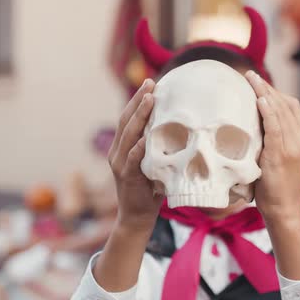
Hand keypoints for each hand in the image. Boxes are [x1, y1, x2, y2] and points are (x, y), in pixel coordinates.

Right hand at [108, 79, 162, 230]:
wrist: (137, 217)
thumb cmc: (150, 188)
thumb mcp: (155, 163)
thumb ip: (159, 147)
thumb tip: (182, 128)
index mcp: (123, 146)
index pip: (129, 117)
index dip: (138, 100)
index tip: (151, 83)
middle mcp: (118, 151)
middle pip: (126, 120)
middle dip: (138, 100)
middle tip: (151, 83)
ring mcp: (120, 164)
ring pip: (128, 135)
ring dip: (139, 116)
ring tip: (150, 100)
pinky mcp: (126, 177)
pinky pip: (132, 159)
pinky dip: (138, 148)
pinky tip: (146, 137)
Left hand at [245, 71, 299, 219]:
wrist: (283, 208)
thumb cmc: (275, 184)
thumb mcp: (277, 156)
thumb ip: (272, 138)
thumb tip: (252, 122)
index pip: (291, 105)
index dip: (274, 90)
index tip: (257, 81)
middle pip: (285, 104)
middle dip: (267, 87)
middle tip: (250, 75)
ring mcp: (293, 147)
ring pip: (280, 111)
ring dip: (264, 92)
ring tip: (250, 79)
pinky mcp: (281, 155)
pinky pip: (275, 128)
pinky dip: (268, 111)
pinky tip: (259, 99)